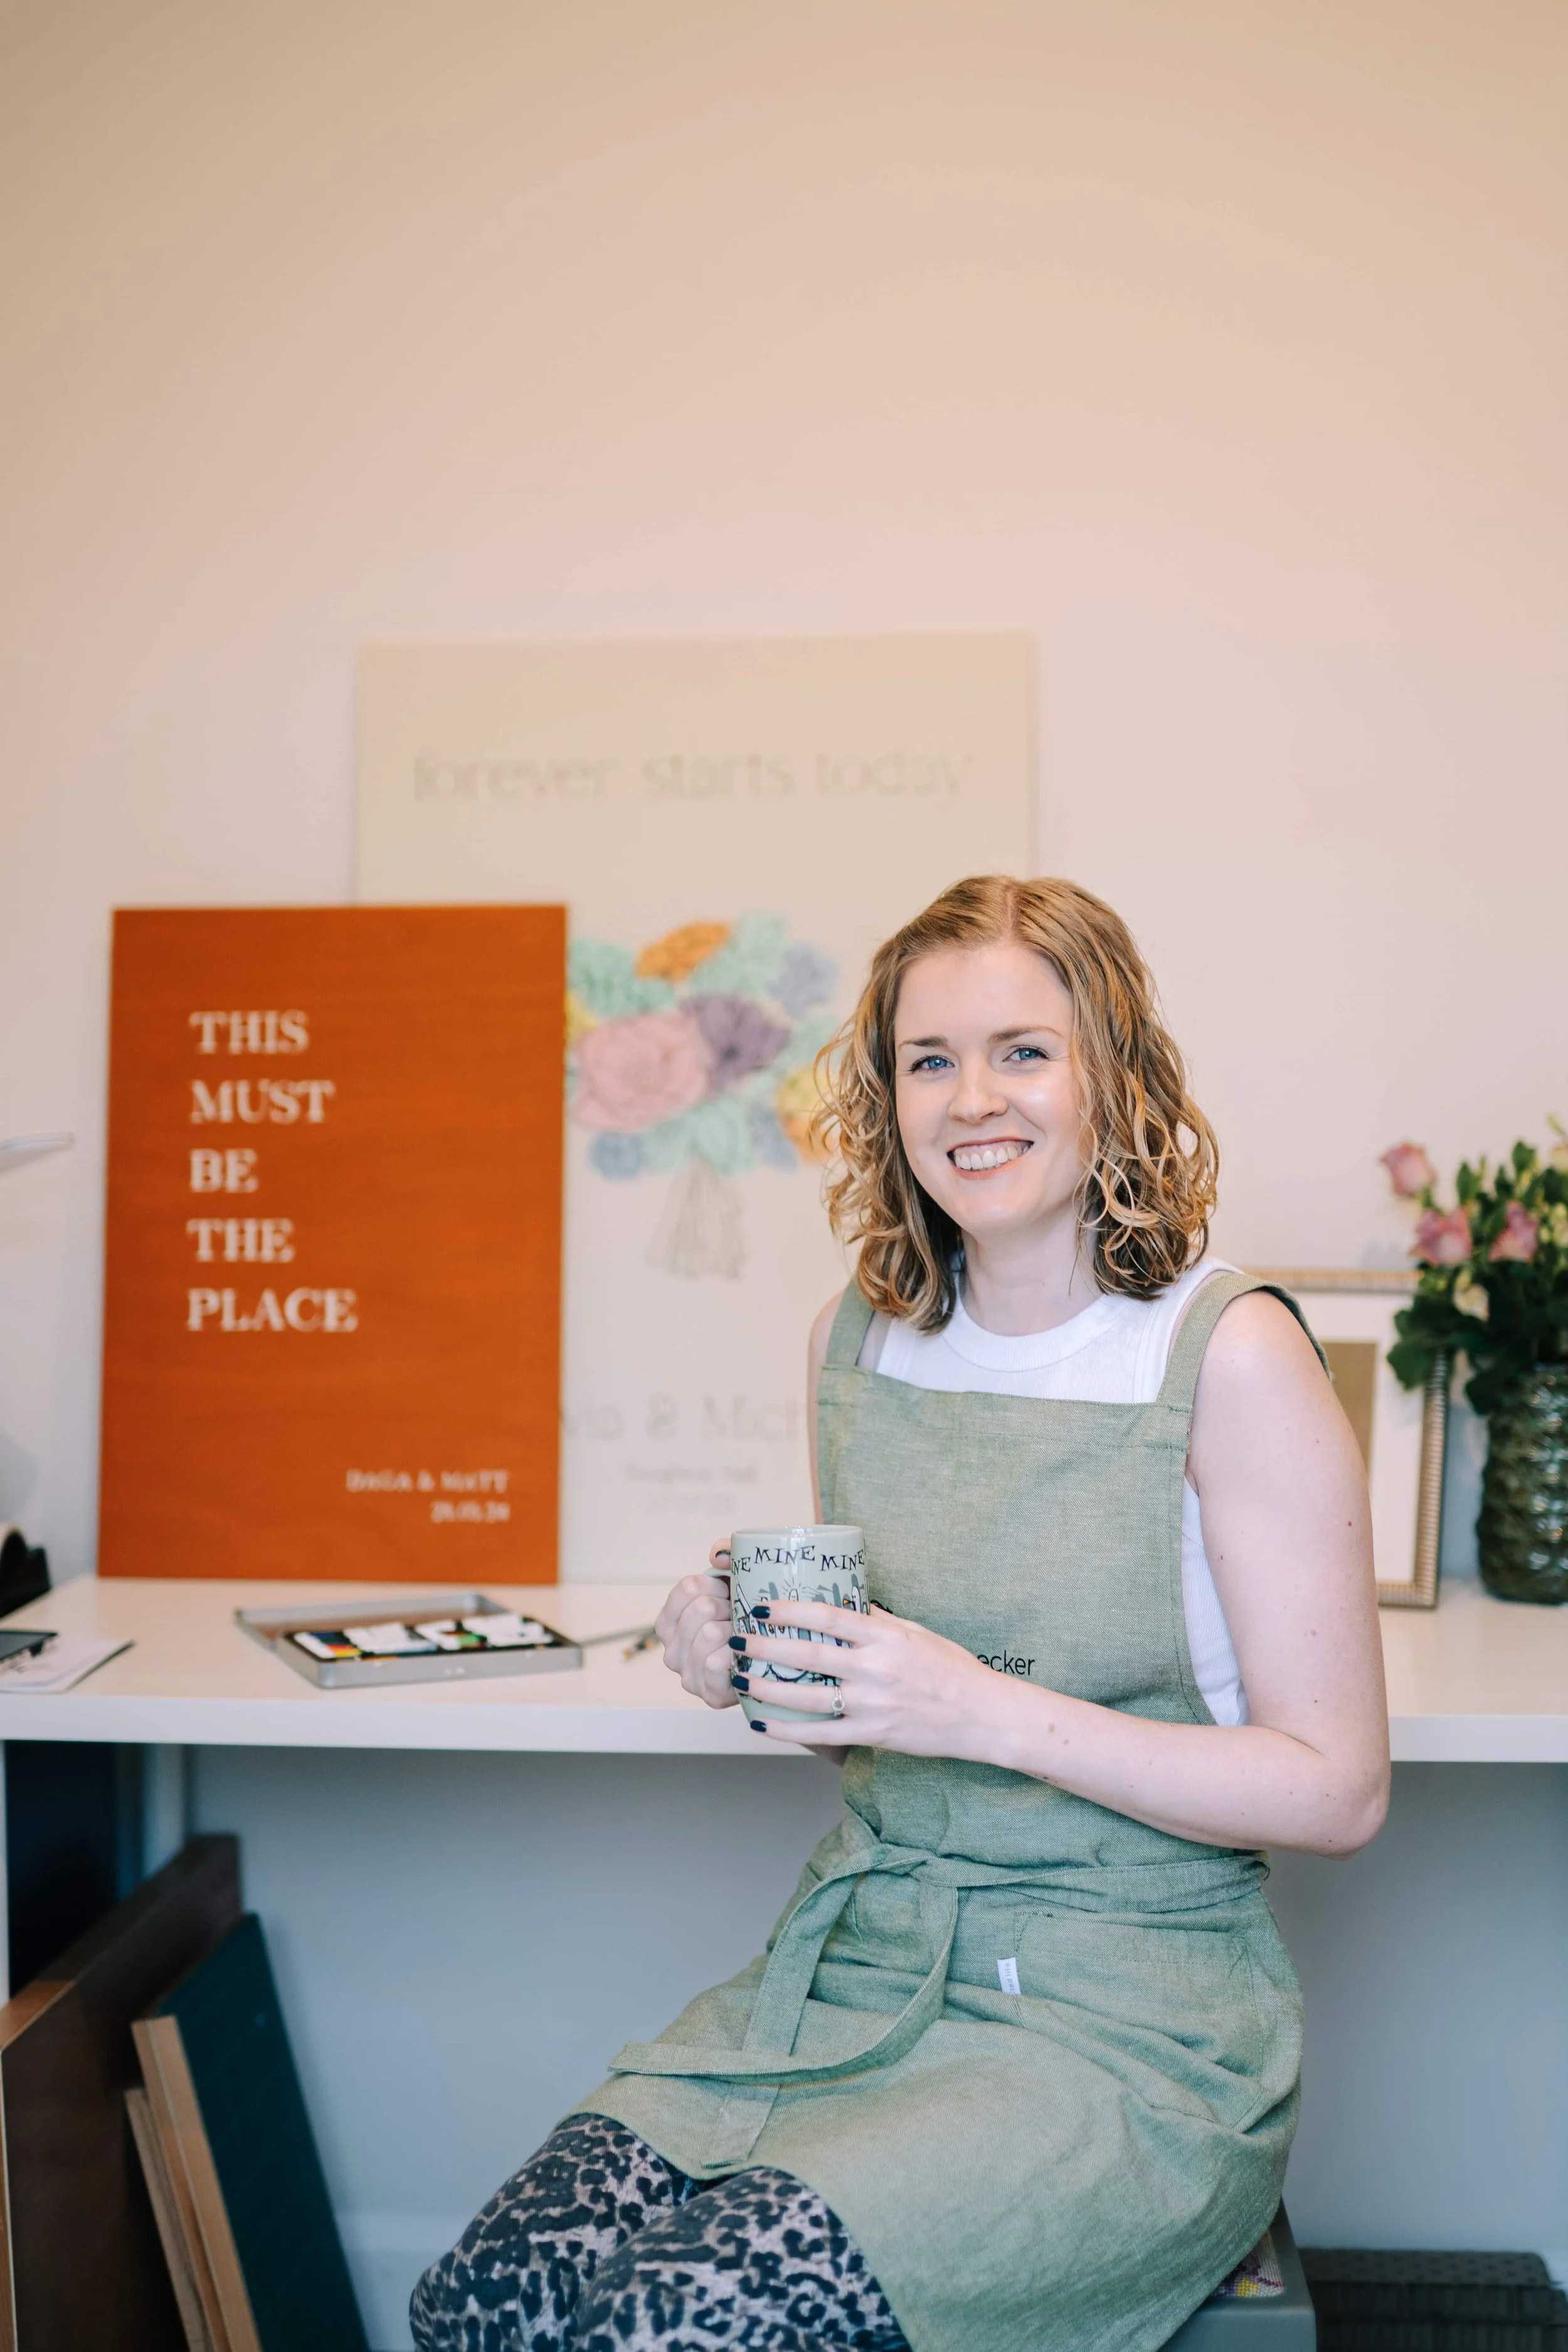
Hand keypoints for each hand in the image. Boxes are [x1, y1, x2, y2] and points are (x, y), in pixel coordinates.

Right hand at [654, 1545, 737, 1710]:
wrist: (770, 1667)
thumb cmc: (747, 1623)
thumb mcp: (735, 1585)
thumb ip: (727, 1558)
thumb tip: (718, 1555)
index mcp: (669, 1622)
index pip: (688, 1587)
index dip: (717, 1585)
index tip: (730, 1593)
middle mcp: (670, 1650)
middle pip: (702, 1608)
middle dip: (730, 1608)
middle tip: (741, 1618)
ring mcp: (687, 1676)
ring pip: (710, 1633)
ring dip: (736, 1631)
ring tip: (745, 1637)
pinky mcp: (708, 1695)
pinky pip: (717, 1663)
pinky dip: (736, 1655)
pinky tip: (745, 1657)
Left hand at [738, 1600, 1001, 1755]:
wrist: (981, 1715)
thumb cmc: (951, 1668)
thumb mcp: (916, 1632)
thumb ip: (877, 1622)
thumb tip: (841, 1603)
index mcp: (885, 1636)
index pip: (828, 1616)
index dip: (790, 1610)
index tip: (761, 1607)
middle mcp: (875, 1668)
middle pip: (808, 1656)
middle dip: (765, 1647)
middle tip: (735, 1640)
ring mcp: (873, 1704)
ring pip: (807, 1697)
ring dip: (766, 1687)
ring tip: (738, 1677)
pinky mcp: (873, 1734)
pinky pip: (822, 1733)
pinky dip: (787, 1730)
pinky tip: (762, 1722)